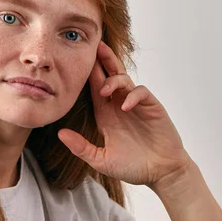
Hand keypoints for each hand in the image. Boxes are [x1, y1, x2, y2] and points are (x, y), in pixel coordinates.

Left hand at [58, 41, 192, 188]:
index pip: (94, 87)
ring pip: (124, 80)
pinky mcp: (152, 107)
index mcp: (106, 114)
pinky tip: (125, 106)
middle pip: (110, 75)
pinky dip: (132, 95)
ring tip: (105, 90)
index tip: (75, 59)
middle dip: (102, 60)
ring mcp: (136, 104)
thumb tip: (60, 134)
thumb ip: (81, 147)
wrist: (161, 173)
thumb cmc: (133, 167)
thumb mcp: (101, 160)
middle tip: (94, 47)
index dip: (87, 73)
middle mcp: (119, 105)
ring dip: (114, 80)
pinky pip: (141, 92)